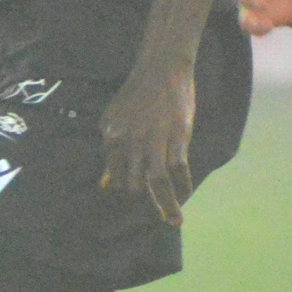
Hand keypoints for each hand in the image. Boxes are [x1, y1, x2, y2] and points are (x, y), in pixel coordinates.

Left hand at [101, 64, 195, 225]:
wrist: (161, 68)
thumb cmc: (136, 94)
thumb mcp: (114, 121)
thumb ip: (111, 152)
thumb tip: (106, 185)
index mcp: (112, 138)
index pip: (116, 177)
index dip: (126, 192)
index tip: (136, 203)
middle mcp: (131, 143)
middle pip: (136, 185)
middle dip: (146, 203)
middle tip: (157, 214)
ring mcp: (154, 140)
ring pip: (158, 184)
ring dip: (167, 206)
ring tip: (174, 222)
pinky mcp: (177, 137)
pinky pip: (179, 170)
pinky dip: (183, 186)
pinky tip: (186, 194)